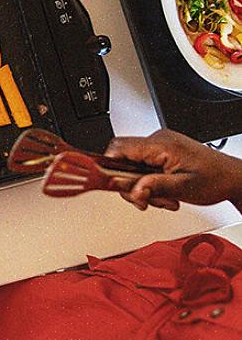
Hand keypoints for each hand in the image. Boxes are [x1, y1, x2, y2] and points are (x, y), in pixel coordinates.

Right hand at [105, 129, 241, 211]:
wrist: (233, 177)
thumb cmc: (215, 179)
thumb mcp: (184, 188)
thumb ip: (154, 187)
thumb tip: (132, 190)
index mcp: (160, 145)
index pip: (118, 147)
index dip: (109, 166)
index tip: (112, 185)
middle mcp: (157, 140)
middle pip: (123, 159)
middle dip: (131, 184)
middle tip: (146, 199)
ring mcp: (159, 144)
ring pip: (132, 165)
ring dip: (142, 185)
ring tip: (163, 197)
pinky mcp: (162, 151)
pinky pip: (143, 164)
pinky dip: (149, 180)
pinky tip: (164, 190)